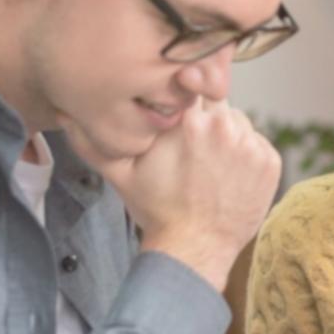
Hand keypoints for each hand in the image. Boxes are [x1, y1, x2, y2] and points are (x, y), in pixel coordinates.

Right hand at [60, 98, 278, 289]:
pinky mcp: (270, 161)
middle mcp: (224, 125)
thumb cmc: (156, 210)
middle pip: (217, 104)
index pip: (191, 86)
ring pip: (239, 124)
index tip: (179, 116)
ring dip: (228, 138)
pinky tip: (229, 179)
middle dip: (205, 119)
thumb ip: (94, 138)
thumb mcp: (120, 172)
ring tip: (210, 169)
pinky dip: (247, 158)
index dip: (184, 99)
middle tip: (192, 151)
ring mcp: (252, 144)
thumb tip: (62, 113)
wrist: (194, 248)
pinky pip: (259, 145)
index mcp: (188, 119)